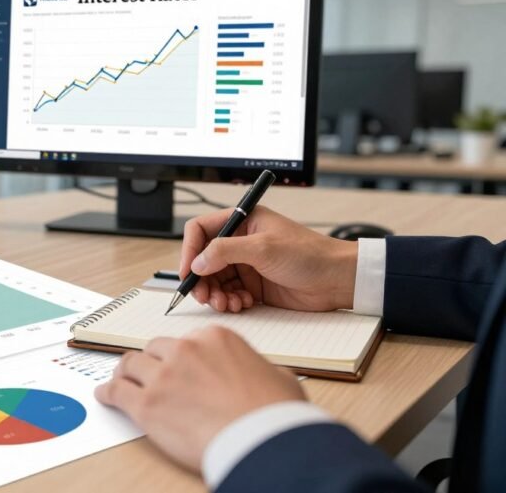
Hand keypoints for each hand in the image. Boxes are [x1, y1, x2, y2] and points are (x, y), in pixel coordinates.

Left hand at [94, 326, 304, 472]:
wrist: (263, 440)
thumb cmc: (275, 414)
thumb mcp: (277, 377)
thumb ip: (256, 369)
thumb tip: (260, 375)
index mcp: (214, 339)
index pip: (185, 341)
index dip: (178, 357)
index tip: (174, 365)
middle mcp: (185, 350)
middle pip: (154, 350)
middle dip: (150, 362)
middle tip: (146, 373)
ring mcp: (163, 376)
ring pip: (131, 365)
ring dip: (126, 374)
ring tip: (121, 381)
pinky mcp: (147, 405)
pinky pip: (117, 392)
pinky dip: (108, 393)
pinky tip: (106, 396)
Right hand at [179, 206, 357, 312]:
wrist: (337, 280)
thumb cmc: (310, 255)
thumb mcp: (263, 248)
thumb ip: (225, 252)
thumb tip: (197, 262)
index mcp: (242, 221)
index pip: (201, 230)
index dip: (190, 250)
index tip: (188, 271)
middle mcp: (240, 241)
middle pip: (204, 259)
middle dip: (202, 279)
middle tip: (204, 296)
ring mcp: (247, 264)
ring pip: (214, 280)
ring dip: (215, 294)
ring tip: (226, 303)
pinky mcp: (254, 285)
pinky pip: (229, 293)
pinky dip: (230, 301)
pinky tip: (241, 304)